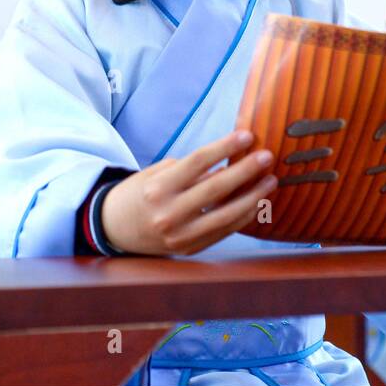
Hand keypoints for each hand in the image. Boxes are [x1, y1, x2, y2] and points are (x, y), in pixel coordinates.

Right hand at [100, 129, 276, 255]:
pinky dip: (243, 217)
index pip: (198, 161)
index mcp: (158, 187)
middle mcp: (168, 213)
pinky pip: (223, 232)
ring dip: (252, 197)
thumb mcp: (157, 174)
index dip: (225, 147)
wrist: (114, 229)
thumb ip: (191, 171)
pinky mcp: (189, 249)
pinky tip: (257, 203)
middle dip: (245, 171)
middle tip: (267, 157)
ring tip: (270, 181)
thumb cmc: (139, 193)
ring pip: (225, 215)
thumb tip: (229, 163)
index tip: (247, 136)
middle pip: (216, 188)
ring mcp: (180, 235)